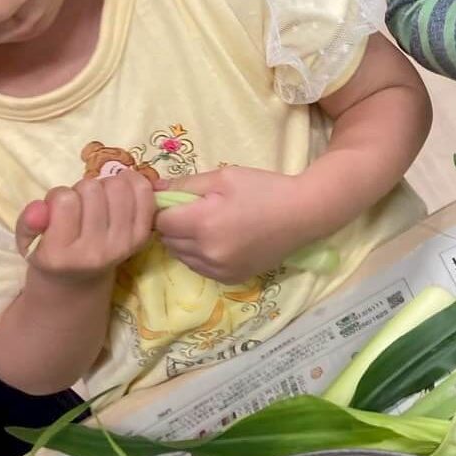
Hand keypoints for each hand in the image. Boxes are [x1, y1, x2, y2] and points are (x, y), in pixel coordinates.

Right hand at [14, 172, 156, 284]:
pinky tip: (122, 188)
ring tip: (98, 199)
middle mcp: (94, 252)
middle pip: (92, 189)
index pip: (64, 200)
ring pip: (117, 187)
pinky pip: (145, 195)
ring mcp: (121, 246)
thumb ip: (27, 223)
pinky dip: (133, 183)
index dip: (59, 196)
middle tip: (80, 204)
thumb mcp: (29, 243)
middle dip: (82, 189)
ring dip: (105, 184)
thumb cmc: (51, 255)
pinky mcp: (141, 238)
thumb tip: (38, 208)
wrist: (79, 284)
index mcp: (59, 255)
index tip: (58, 208)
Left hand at [153, 168, 312, 284]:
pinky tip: (219, 241)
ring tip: (208, 226)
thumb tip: (153, 189)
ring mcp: (219, 269)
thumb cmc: (264, 189)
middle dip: (174, 225)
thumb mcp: (224, 177)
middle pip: (168, 241)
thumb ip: (185, 184)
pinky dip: (201, 256)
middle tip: (195, 211)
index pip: (160, 222)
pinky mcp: (230, 278)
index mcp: (202, 223)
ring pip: (182, 257)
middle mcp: (207, 252)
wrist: (302, 214)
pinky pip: (200, 269)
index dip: (165, 209)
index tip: (178, 201)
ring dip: (186, 242)